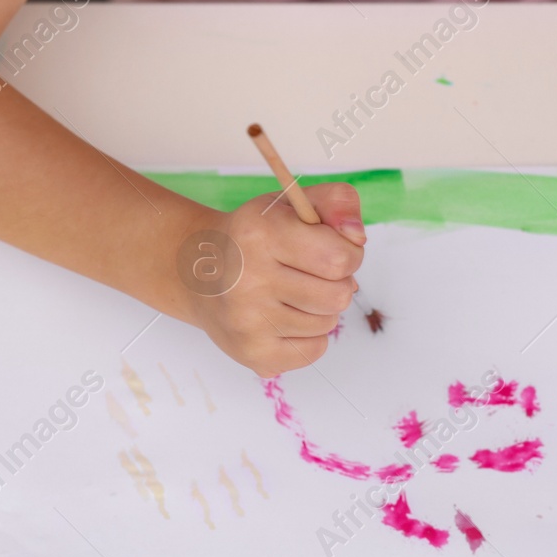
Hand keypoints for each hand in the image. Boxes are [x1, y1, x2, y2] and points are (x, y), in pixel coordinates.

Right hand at [181, 183, 366, 377]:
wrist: (199, 274)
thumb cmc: (257, 237)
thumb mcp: (293, 203)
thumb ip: (337, 202)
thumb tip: (357, 237)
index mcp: (260, 234)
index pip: (340, 258)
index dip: (348, 254)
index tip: (330, 249)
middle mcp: (248, 280)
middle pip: (338, 296)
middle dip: (337, 283)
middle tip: (311, 273)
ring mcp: (248, 322)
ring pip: (328, 324)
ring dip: (321, 309)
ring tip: (292, 294)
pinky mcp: (253, 354)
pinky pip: (314, 350)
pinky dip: (309, 335)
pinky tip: (284, 318)